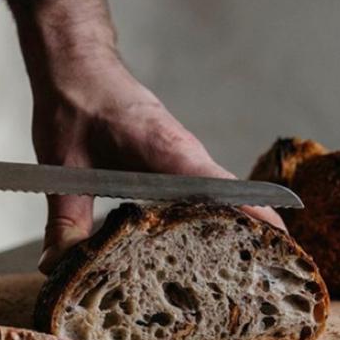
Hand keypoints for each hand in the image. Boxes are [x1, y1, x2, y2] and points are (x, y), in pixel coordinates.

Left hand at [30, 49, 283, 272]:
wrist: (75, 66)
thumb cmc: (74, 106)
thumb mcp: (63, 168)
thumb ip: (65, 221)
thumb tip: (58, 267)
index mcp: (167, 151)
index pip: (222, 187)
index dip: (254, 213)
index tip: (280, 238)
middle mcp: (188, 155)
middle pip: (235, 197)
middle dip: (257, 232)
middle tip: (272, 273)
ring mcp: (187, 158)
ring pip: (223, 195)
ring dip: (239, 226)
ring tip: (250, 268)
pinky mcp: (179, 162)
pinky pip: (207, 191)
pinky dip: (215, 215)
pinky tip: (206, 244)